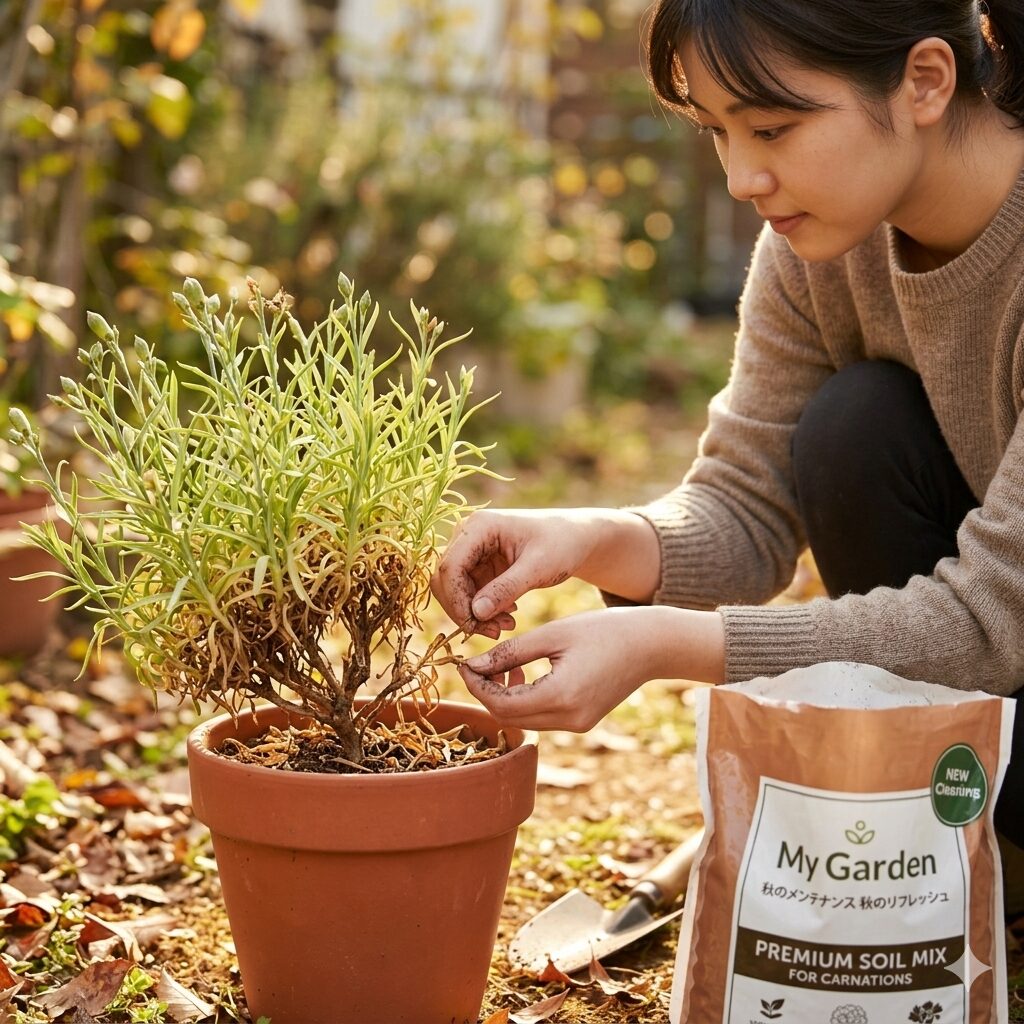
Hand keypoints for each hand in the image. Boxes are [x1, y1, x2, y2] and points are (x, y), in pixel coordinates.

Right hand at [431, 508, 659, 638]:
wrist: (575, 538)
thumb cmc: (561, 545)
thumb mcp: (538, 568)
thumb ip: (507, 588)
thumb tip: (476, 613)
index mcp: (479, 526)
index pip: (450, 567)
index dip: (457, 601)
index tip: (475, 627)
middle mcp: (467, 534)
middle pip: (445, 579)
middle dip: (464, 611)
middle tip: (493, 633)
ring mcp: (470, 550)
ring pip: (454, 590)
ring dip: (474, 615)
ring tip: (506, 627)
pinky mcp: (477, 565)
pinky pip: (468, 594)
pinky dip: (483, 611)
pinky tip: (507, 618)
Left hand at [458, 605, 724, 731]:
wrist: (652, 644)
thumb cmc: (604, 630)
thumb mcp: (552, 634)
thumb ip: (509, 652)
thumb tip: (471, 665)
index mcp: (560, 697)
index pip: (500, 705)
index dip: (475, 686)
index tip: (463, 663)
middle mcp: (569, 720)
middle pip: (509, 718)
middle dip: (487, 692)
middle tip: (477, 663)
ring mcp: (578, 725)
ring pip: (524, 719)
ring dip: (506, 696)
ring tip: (506, 663)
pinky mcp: (583, 721)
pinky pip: (542, 716)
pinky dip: (526, 699)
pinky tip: (526, 671)